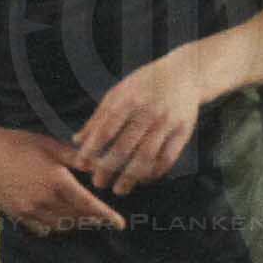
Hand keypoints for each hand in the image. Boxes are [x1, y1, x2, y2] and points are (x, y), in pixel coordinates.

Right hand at [0, 124, 125, 235]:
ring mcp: (29, 211)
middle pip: (77, 217)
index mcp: (56, 181)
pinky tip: (59, 220)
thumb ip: (74, 158)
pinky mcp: (17, 215)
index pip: (88, 204)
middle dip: (93, 219)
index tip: (120, 224)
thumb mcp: (49, 145)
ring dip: (75, 223)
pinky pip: (42, 229)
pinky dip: (55, 227)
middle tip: (104, 218)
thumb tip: (97, 166)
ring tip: (85, 218)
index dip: (106, 215)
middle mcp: (45, 200)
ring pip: (61, 225)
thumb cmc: (16, 144)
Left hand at [73, 46, 208, 194]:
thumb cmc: (145, 83)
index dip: (92, 149)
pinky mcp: (183, 131)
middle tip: (98, 183)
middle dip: (108, 167)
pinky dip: (154, 172)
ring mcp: (167, 122)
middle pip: (125, 146)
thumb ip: (98, 117)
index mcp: (129, 99)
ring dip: (131, 176)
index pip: (106, 129)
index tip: (81, 165)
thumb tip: (77, 141)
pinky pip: (167, 158)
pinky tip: (143, 180)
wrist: (186, 73)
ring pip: (146, 156)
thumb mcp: (119, 92)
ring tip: (119, 189)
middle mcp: (148, 111)